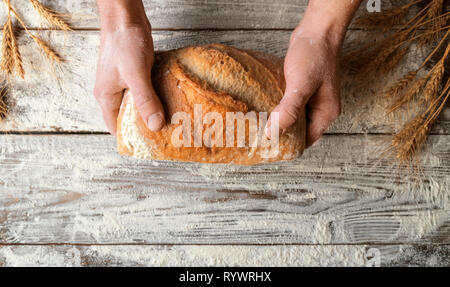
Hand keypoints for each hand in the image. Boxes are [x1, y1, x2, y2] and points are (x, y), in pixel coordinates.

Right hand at [94, 15, 164, 134]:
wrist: (125, 15)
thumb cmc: (124, 42)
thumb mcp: (135, 74)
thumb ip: (145, 100)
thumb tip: (156, 125)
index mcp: (106, 97)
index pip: (117, 128)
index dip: (133, 138)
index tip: (153, 144)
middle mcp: (114, 92)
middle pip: (130, 117)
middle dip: (147, 125)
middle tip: (169, 133)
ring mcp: (124, 83)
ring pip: (139, 104)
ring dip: (154, 110)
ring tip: (174, 119)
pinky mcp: (135, 73)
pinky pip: (146, 91)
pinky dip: (157, 95)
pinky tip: (171, 99)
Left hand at [268, 28, 340, 147]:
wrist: (317, 30)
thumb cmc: (313, 56)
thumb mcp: (300, 85)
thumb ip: (289, 110)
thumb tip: (273, 133)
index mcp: (325, 115)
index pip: (304, 141)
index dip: (287, 145)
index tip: (267, 146)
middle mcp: (320, 110)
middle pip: (299, 132)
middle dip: (281, 134)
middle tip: (257, 136)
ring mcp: (312, 100)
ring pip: (293, 118)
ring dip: (279, 120)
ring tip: (258, 124)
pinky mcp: (303, 89)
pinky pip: (290, 105)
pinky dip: (279, 107)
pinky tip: (264, 106)